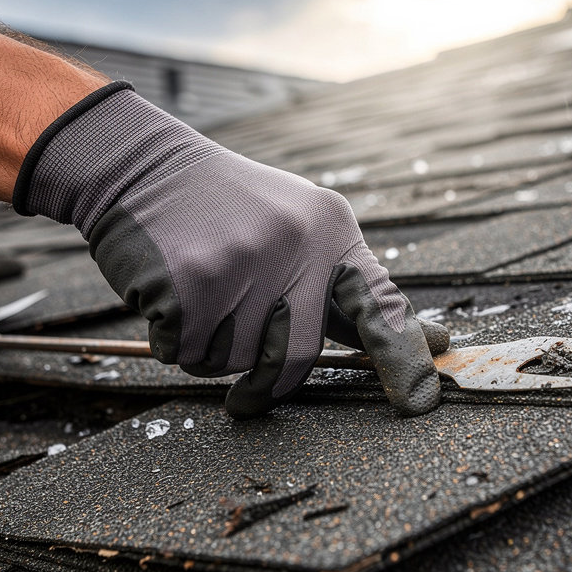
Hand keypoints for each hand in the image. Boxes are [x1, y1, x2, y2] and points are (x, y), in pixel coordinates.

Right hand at [14, 84, 448, 417]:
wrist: (141, 167)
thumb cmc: (226, 208)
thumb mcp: (298, 226)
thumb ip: (348, 285)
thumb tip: (430, 338)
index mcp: (330, 232)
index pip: (379, 307)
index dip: (403, 359)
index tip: (422, 404)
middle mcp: (295, 247)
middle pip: (296, 358)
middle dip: (266, 383)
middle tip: (245, 396)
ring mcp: (244, 265)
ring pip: (233, 361)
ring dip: (210, 347)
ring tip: (198, 294)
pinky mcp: (191, 285)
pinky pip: (185, 353)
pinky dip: (171, 337)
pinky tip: (168, 289)